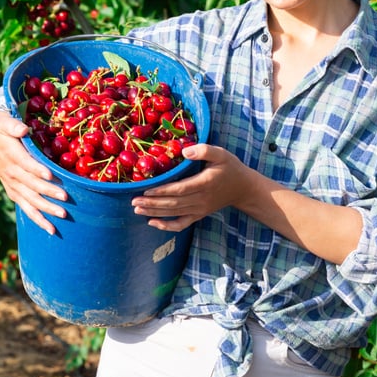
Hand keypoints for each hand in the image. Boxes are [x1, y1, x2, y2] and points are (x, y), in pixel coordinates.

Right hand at [0, 109, 69, 234]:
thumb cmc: (2, 131)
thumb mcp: (4, 123)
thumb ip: (13, 126)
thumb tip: (23, 130)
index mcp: (11, 155)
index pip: (25, 163)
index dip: (36, 169)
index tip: (50, 175)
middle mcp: (11, 173)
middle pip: (31, 184)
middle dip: (48, 192)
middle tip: (65, 198)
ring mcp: (13, 185)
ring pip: (29, 200)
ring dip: (45, 209)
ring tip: (62, 215)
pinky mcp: (14, 193)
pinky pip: (26, 208)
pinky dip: (37, 219)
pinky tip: (51, 229)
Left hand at [130, 144, 251, 230]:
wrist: (243, 189)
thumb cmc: (230, 168)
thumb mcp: (221, 154)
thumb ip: (204, 150)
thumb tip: (184, 151)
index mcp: (205, 183)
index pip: (180, 189)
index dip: (162, 191)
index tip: (146, 190)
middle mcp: (201, 199)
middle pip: (173, 203)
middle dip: (152, 203)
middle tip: (133, 201)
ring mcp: (199, 209)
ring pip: (174, 213)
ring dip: (154, 213)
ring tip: (137, 209)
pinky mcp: (198, 215)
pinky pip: (181, 224)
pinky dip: (166, 226)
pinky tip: (153, 223)